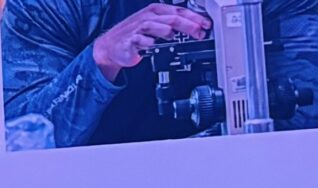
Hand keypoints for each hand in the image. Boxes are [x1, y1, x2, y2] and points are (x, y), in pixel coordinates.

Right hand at [90, 2, 211, 77]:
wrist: (111, 46)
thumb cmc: (134, 35)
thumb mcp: (155, 25)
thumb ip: (171, 25)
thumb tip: (193, 27)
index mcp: (157, 11)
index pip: (180, 11)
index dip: (195, 18)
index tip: (206, 25)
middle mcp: (149, 17)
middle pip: (173, 19)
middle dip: (189, 26)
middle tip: (199, 33)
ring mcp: (139, 28)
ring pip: (159, 26)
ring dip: (169, 32)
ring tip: (175, 37)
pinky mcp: (131, 40)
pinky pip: (142, 40)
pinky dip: (150, 42)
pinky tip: (154, 45)